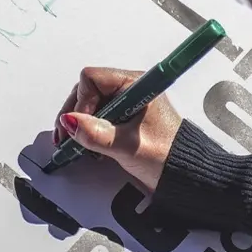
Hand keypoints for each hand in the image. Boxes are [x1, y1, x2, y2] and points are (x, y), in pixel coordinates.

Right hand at [53, 67, 181, 191]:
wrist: (185, 173)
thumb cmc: (166, 157)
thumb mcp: (127, 146)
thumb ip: (97, 134)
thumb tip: (70, 121)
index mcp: (137, 85)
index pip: (93, 78)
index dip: (81, 101)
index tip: (80, 125)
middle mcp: (131, 88)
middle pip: (88, 90)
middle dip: (75, 114)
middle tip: (66, 138)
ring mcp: (127, 101)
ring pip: (90, 103)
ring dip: (79, 124)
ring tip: (75, 145)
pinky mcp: (125, 115)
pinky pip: (98, 115)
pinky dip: (89, 129)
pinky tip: (87, 146)